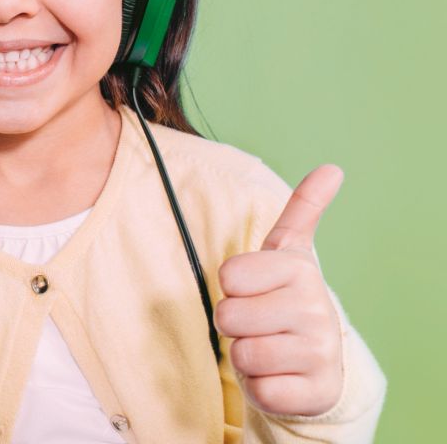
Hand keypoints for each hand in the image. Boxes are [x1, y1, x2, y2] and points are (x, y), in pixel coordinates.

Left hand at [214, 164, 343, 416]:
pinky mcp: (315, 392)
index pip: (229, 276)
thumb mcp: (291, 250)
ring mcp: (319, 352)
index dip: (232, 287)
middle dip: (235, 323)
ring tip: (269, 345)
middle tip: (259, 321)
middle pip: (230, 317)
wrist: (318, 358)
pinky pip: (262, 391)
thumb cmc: (288, 296)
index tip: (253, 288)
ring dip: (246, 355)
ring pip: (243, 355)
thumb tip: (333, 168)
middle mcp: (316, 309)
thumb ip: (304, 207)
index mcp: (299, 269)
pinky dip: (261, 386)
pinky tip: (281, 375)